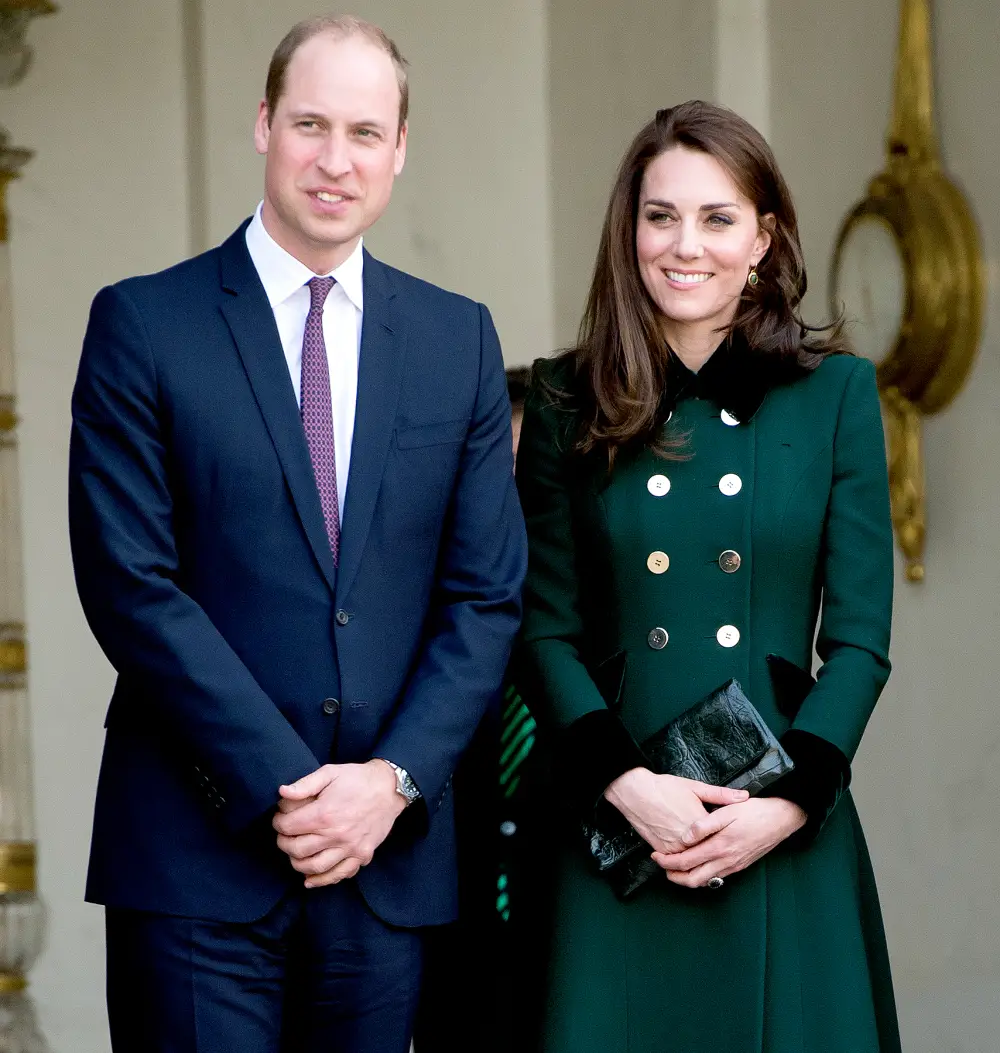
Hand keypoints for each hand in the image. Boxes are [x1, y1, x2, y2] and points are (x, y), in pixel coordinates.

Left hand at [272, 760, 405, 887]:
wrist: (390, 788)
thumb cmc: (358, 779)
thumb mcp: (330, 772)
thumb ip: (305, 784)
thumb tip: (281, 792)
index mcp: (325, 813)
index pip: (289, 827)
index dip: (278, 823)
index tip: (279, 819)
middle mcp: (336, 834)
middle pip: (297, 850)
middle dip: (284, 844)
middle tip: (284, 836)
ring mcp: (350, 848)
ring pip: (315, 867)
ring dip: (298, 864)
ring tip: (295, 854)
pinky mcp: (362, 855)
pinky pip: (339, 875)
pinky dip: (322, 880)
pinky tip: (310, 879)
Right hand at [603, 768, 749, 854]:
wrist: (635, 792)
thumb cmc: (665, 787)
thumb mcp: (694, 787)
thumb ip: (721, 795)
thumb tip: (744, 796)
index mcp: (700, 825)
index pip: (721, 839)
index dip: (727, 839)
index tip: (735, 839)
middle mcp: (688, 841)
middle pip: (708, 856)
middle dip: (717, 857)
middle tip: (726, 855)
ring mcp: (674, 848)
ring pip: (693, 864)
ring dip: (702, 864)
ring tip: (710, 861)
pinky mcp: (662, 850)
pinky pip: (677, 864)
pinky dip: (684, 864)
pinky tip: (691, 861)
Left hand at [651, 797, 806, 887]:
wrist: (781, 819)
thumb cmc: (754, 812)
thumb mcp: (727, 812)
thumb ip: (703, 826)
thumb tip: (684, 839)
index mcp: (720, 847)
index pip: (686, 862)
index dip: (668, 862)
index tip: (655, 856)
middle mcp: (726, 862)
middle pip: (693, 879)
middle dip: (674, 876)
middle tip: (661, 866)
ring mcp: (734, 866)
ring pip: (705, 881)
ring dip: (687, 877)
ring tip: (674, 867)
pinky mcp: (740, 865)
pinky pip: (716, 877)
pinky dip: (701, 875)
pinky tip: (696, 865)